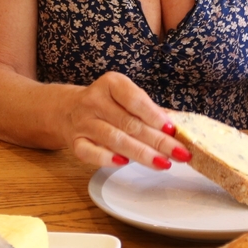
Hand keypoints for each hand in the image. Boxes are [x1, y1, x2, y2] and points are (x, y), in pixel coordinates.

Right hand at [59, 72, 191, 169]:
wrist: (68, 109)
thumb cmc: (108, 104)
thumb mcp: (126, 97)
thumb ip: (148, 110)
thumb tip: (175, 129)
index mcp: (111, 84)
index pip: (135, 99)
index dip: (154, 115)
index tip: (172, 130)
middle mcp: (95, 101)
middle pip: (130, 123)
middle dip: (158, 141)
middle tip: (179, 153)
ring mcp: (83, 122)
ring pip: (114, 139)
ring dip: (141, 153)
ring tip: (162, 163)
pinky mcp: (75, 142)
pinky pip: (90, 152)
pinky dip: (107, 158)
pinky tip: (124, 163)